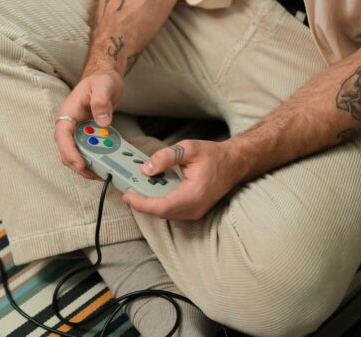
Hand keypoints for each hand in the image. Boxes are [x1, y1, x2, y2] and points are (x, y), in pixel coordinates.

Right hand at [54, 69, 123, 179]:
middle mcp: (71, 124)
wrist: (105, 78)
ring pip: (79, 154)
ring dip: (93, 164)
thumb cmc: (101, 79)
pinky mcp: (89, 135)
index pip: (62, 136)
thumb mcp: (104, 85)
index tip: (80, 164)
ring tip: (109, 169)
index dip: (69, 152)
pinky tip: (117, 156)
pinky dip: (103, 156)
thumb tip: (103, 122)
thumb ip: (101, 101)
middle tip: (98, 174)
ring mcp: (79, 131)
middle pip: (68, 151)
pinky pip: (92, 149)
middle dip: (81, 165)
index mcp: (69, 112)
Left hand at [122, 139, 244, 220]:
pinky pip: (171, 210)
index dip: (142, 203)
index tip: (128, 195)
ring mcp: (195, 211)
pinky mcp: (193, 210)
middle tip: (127, 189)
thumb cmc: (214, 156)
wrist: (233, 163)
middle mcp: (194, 207)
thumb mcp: (188, 148)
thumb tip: (147, 169)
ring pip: (165, 213)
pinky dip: (158, 202)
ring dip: (149, 203)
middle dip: (141, 203)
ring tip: (136, 188)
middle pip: (161, 212)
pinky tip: (150, 190)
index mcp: (194, 194)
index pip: (162, 206)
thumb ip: (166, 157)